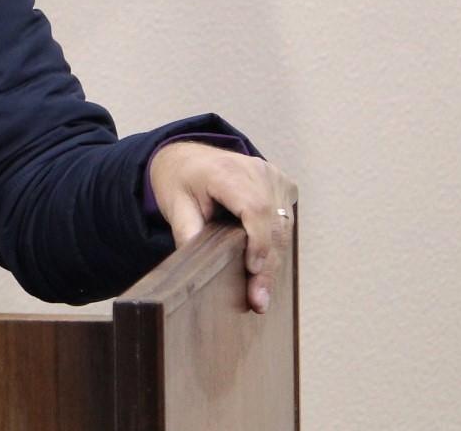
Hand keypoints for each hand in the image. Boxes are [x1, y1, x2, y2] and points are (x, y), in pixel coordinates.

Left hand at [149, 141, 296, 313]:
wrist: (188, 158)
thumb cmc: (180, 180)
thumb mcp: (174, 203)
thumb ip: (186, 230)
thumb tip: (196, 264)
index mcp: (226, 170)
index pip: (254, 207)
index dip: (258, 241)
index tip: (253, 270)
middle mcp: (256, 169)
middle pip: (273, 222)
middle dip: (268, 265)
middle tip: (259, 301)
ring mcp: (273, 175)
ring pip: (284, 226)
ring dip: (274, 260)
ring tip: (261, 294)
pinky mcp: (282, 185)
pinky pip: (286, 220)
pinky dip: (277, 245)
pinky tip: (264, 268)